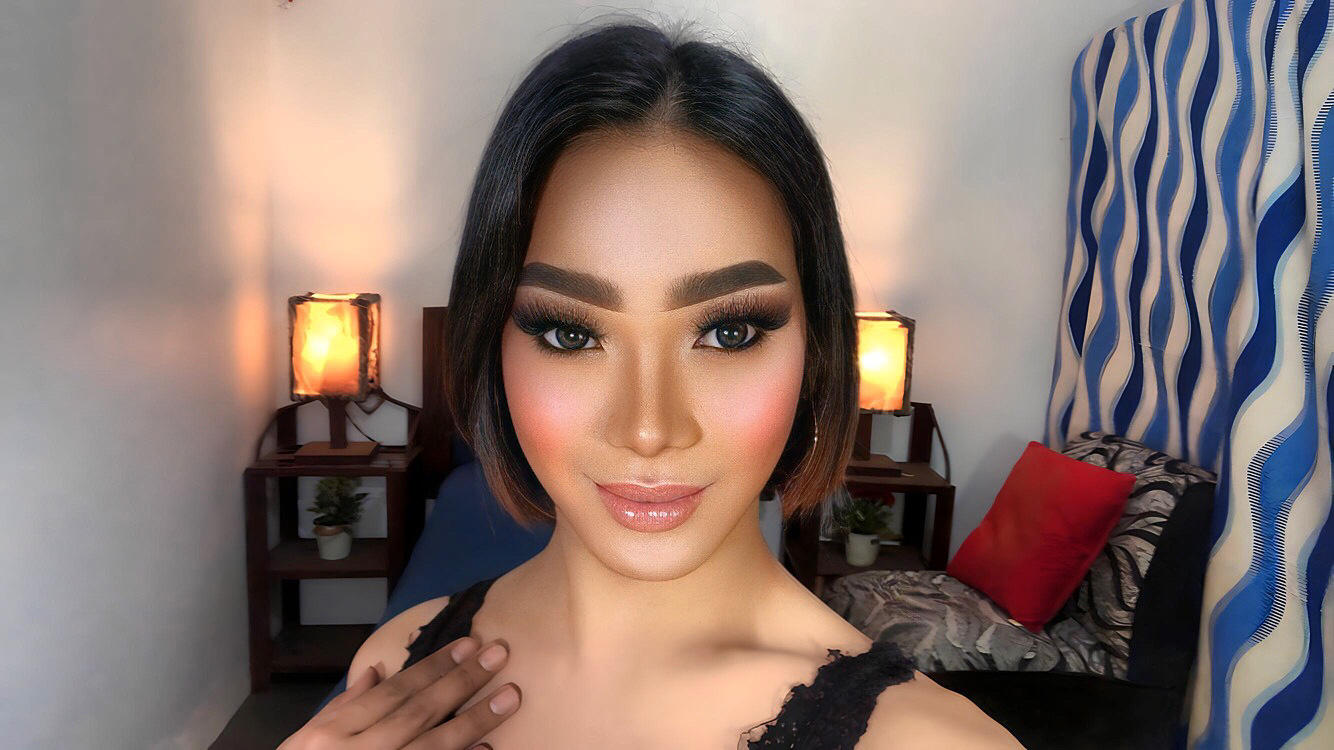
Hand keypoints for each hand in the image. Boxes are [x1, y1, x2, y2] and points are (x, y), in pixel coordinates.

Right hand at [279, 636, 519, 749]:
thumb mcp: (308, 741)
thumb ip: (344, 707)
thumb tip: (376, 672)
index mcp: (333, 734)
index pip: (394, 692)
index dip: (433, 666)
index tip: (469, 644)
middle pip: (418, 713)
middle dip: (462, 681)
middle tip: (499, 655)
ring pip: (433, 746)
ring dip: (475, 721)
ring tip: (510, 697)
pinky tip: (488, 749)